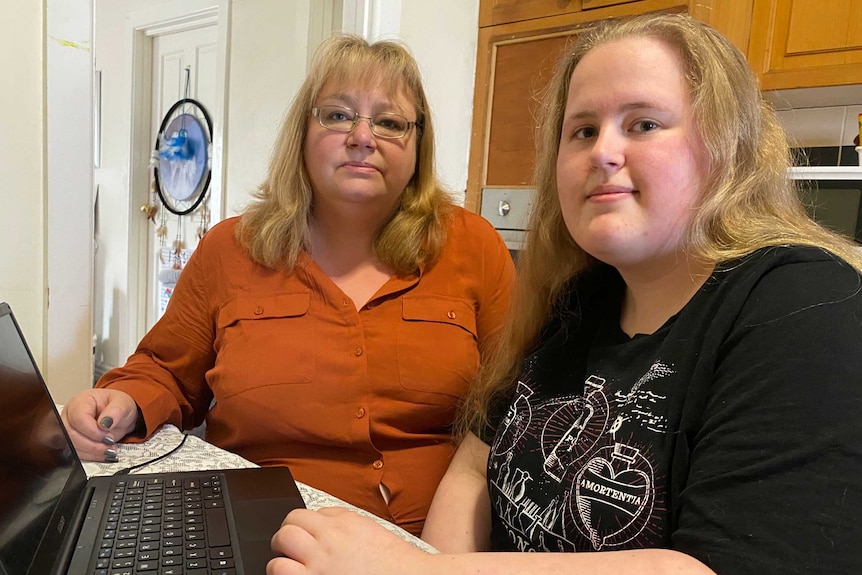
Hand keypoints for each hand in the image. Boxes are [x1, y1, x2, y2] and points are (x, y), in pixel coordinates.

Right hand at [60, 388, 140, 461]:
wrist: (120, 415)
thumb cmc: (119, 406)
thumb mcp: (123, 404)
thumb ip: (115, 412)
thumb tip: (105, 423)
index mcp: (81, 401)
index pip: (78, 418)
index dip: (92, 430)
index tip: (108, 436)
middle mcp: (70, 414)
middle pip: (70, 433)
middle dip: (91, 444)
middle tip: (109, 446)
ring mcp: (69, 428)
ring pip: (71, 445)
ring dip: (91, 451)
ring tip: (108, 450)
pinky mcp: (72, 441)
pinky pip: (75, 452)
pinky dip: (90, 455)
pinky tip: (102, 453)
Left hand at [268, 507, 432, 574]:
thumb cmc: (392, 559)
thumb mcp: (366, 526)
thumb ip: (338, 518)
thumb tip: (317, 517)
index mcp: (338, 526)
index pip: (297, 516)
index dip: (295, 526)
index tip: (298, 535)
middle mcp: (326, 545)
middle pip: (285, 533)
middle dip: (283, 542)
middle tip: (290, 551)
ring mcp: (319, 570)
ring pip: (277, 562)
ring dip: (280, 565)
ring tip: (291, 570)